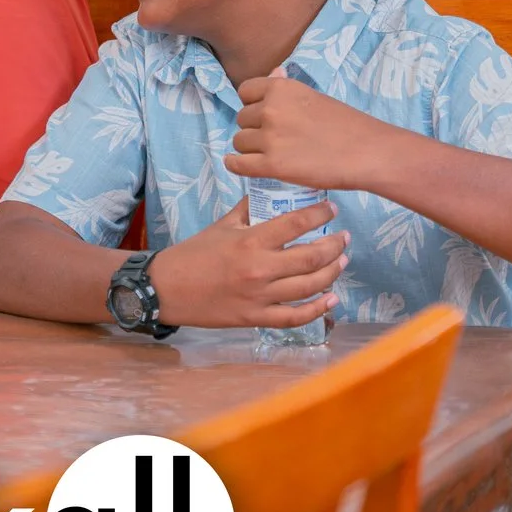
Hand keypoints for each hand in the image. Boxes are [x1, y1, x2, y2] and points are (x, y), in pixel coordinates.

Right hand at [151, 197, 348, 328]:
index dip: (320, 214)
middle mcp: (259, 269)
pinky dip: (317, 310)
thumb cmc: (194, 254)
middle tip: (344, 238)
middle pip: (311, 258)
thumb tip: (269, 192)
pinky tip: (331, 299)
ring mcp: (259, 296)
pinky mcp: (255, 318)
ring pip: (309, 287)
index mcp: (250, 241)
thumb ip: (248, 210)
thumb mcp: (222, 225)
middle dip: (334, 246)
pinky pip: (294, 317)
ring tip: (342, 261)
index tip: (332, 209)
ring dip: (332, 273)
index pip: (295, 223)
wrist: (167, 288)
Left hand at [233, 73, 389, 193]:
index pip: (245, 92)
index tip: (263, 115)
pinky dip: (236, 165)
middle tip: (275, 138)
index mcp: (281, 88)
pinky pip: (237, 164)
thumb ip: (287, 88)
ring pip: (240, 142)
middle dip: (254, 128)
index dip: (252, 104)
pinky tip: (243, 165)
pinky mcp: (272, 165)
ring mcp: (270, 138)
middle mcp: (271, 109)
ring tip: (270, 153)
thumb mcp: (313, 96)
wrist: (367, 152)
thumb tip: (275, 72)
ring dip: (250, 148)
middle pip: (242, 118)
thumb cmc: (347, 124)